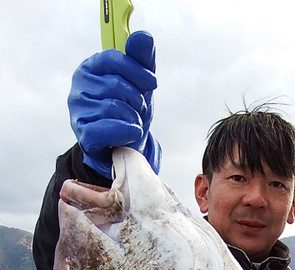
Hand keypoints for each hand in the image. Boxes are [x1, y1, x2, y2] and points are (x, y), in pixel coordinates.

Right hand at [68, 30, 161, 177]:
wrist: (123, 146)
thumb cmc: (128, 110)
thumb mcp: (139, 83)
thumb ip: (141, 58)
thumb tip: (143, 36)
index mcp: (90, 68)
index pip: (113, 59)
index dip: (137, 70)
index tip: (152, 82)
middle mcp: (79, 88)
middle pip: (116, 85)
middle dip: (136, 99)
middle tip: (138, 109)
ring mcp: (78, 112)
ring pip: (114, 108)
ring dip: (133, 118)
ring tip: (132, 122)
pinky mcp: (83, 135)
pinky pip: (108, 129)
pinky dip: (127, 132)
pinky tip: (131, 133)